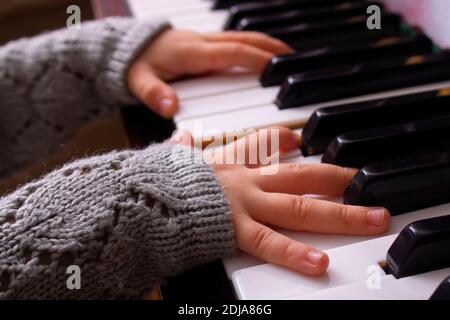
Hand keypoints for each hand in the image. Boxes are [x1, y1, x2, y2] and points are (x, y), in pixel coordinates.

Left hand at [127, 29, 292, 117]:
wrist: (124, 48)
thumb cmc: (133, 66)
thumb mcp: (137, 81)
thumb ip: (153, 94)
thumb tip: (170, 107)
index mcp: (192, 53)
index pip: (231, 53)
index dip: (256, 59)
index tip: (278, 67)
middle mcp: (201, 43)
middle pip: (243, 40)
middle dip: (270, 48)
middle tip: (294, 59)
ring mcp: (202, 40)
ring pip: (240, 38)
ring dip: (264, 44)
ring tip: (286, 56)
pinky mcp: (201, 43)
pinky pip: (232, 41)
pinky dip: (251, 46)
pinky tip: (259, 54)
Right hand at [169, 128, 390, 274]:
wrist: (137, 193)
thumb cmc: (151, 178)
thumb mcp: (170, 157)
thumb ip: (181, 147)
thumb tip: (181, 137)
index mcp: (227, 162)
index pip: (262, 144)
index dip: (285, 140)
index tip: (300, 139)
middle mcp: (245, 179)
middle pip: (300, 177)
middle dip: (336, 178)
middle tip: (365, 181)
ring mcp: (245, 204)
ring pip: (300, 207)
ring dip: (340, 214)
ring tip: (372, 220)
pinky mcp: (234, 229)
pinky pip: (268, 242)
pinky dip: (294, 253)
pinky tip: (320, 262)